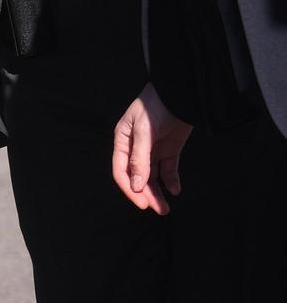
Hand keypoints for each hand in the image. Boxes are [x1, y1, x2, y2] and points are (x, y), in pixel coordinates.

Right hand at [113, 85, 190, 214]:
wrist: (181, 94)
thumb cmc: (155, 106)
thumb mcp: (144, 131)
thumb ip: (140, 158)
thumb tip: (136, 185)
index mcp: (123, 141)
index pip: (121, 171)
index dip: (130, 188)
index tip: (141, 203)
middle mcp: (135, 148)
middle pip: (138, 177)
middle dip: (146, 194)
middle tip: (157, 209)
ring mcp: (153, 149)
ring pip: (152, 177)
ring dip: (158, 193)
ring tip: (166, 209)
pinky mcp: (169, 149)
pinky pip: (168, 170)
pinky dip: (171, 181)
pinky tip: (175, 190)